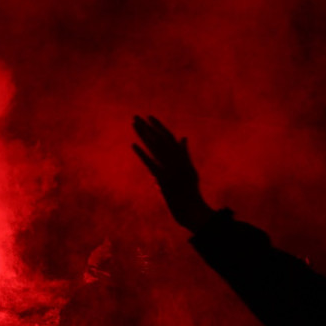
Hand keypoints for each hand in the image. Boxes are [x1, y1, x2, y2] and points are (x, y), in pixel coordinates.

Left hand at [132, 115, 215, 231]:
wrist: (191, 209)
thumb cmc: (190, 191)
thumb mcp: (191, 170)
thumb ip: (185, 153)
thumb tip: (183, 137)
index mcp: (182, 157)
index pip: (169, 137)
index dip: (159, 126)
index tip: (149, 116)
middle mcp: (177, 160)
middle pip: (159, 139)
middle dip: (146, 127)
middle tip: (135, 116)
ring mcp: (171, 169)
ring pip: (155, 148)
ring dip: (143, 135)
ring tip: (134, 125)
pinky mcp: (164, 179)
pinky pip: (151, 164)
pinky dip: (142, 154)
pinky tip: (133, 145)